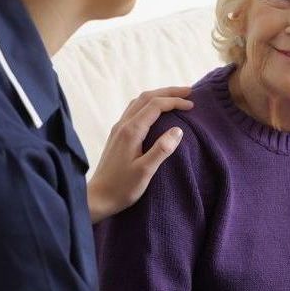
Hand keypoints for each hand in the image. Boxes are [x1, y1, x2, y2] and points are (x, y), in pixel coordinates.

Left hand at [87, 87, 192, 222]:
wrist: (97, 198)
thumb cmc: (122, 188)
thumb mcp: (145, 172)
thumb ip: (161, 150)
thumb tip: (178, 130)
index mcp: (131, 131)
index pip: (155, 105)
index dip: (175, 102)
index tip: (192, 105)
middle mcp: (123, 125)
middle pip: (146, 97)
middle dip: (168, 92)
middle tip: (188, 92)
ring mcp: (118, 129)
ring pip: (139, 102)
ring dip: (158, 96)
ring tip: (175, 98)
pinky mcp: (117, 136)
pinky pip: (135, 111)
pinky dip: (150, 105)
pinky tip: (157, 113)